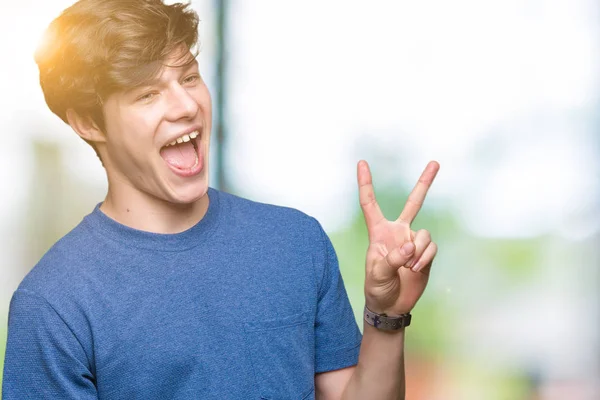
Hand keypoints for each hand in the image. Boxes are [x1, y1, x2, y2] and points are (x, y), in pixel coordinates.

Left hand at [357, 160, 439, 315]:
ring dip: (418, 253)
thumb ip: (392, 259)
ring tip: (407, 267)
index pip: (370, 203)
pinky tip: (415, 270)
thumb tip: (410, 246)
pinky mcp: (426, 253)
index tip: (361, 162)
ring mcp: (413, 241)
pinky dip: (424, 259)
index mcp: (378, 232)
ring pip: (425, 234)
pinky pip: (432, 248)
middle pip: (413, 203)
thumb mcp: (377, 274)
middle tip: (435, 162)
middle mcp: (397, 232)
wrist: (392, 305)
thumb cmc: (377, 288)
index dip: (365, 183)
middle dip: (424, 183)